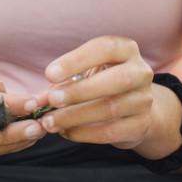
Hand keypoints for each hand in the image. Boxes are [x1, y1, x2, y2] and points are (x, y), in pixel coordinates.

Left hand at [37, 36, 164, 152]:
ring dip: (76, 116)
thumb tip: (37, 100)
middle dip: (80, 91)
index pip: (105, 48)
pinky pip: (112, 131)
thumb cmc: (101, 82)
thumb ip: (62, 83)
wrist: (133, 107)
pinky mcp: (141, 125)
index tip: (50, 74)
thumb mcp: (84, 73)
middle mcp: (141, 72)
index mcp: (126, 50)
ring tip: (51, 121)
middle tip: (52, 100)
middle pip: (117, 79)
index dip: (77, 60)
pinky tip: (66, 132)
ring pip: (111, 108)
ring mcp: (144, 100)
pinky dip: (85, 133)